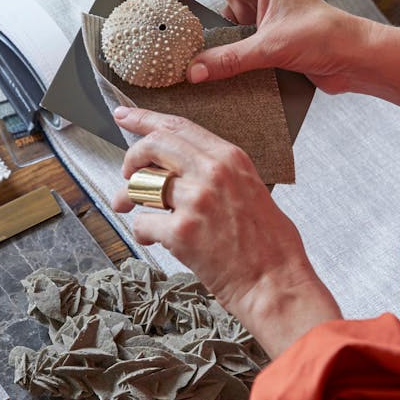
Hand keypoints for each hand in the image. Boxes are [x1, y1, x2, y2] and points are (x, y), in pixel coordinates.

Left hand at [111, 107, 340, 357]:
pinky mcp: (181, 232)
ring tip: (130, 209)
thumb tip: (176, 167)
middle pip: (154, 146)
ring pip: (142, 186)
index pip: (178, 126)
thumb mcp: (249, 190)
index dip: (144, 119)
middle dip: (132, 159)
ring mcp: (196, 200)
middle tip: (127, 174)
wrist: (276, 284)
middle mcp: (212, 172)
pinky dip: (142, 232)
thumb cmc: (268, 245)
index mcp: (230, 158)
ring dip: (130, 199)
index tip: (124, 115)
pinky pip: (142, 223)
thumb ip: (215, 171)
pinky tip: (153, 239)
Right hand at [127, 0, 369, 92]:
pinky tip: (186, 62)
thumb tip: (192, 72)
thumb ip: (231, 59)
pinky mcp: (254, 36)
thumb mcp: (274, 47)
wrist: (356, 58)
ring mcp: (251, 14)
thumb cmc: (328, 37)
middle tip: (135, 10)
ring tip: (154, 39)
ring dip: (184, 29)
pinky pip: (219, 40)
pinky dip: (202, 50)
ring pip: (206, 18)